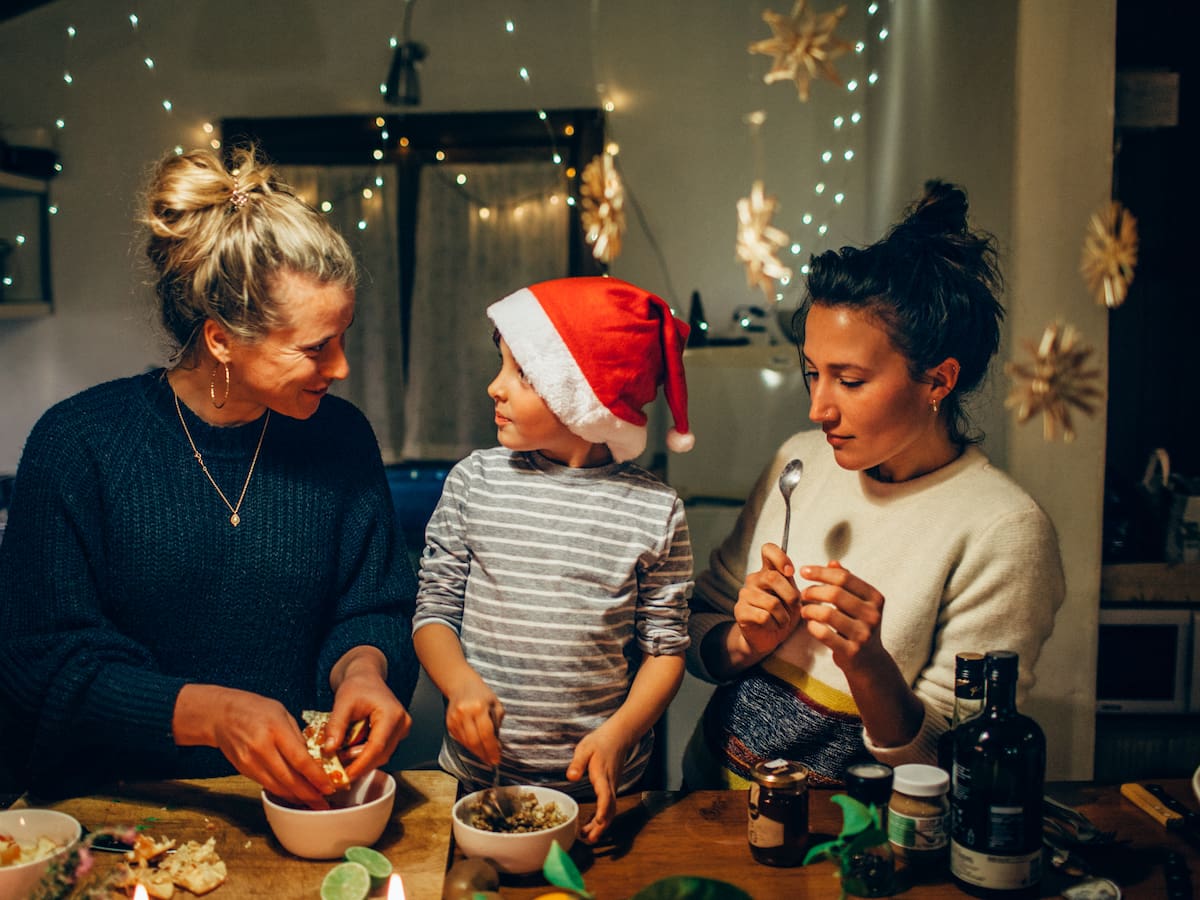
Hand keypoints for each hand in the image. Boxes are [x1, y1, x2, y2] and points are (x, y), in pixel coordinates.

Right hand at [193, 685, 334, 809]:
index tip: (329, 787)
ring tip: (312, 804)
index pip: (299, 759)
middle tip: (324, 804)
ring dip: (296, 798)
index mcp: (276, 729)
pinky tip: (293, 796)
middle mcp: (262, 747)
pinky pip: (266, 785)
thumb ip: (297, 736)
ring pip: (277, 786)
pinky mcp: (243, 770)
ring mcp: (250, 761)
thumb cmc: (256, 709)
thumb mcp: (282, 713)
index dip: (315, 777)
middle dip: (309, 794)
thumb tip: (313, 759)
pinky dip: (282, 792)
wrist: (221, 715)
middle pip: (289, 778)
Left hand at [327, 669, 411, 785]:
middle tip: (337, 771)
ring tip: (340, 760)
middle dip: (358, 764)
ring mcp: (401, 729)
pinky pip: (380, 751)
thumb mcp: (343, 702)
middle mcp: (401, 723)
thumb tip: (329, 749)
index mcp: (392, 715)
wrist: (366, 677)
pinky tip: (349, 754)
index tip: (345, 776)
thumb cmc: (357, 685)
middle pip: (380, 754)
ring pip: (381, 755)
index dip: (361, 764)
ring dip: (361, 761)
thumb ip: (336, 725)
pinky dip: (364, 755)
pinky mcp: (395, 734)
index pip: (377, 747)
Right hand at [445, 679, 503, 766]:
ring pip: (466, 743)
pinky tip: (477, 747)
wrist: (461, 685)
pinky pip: (460, 740)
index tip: (497, 759)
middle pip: (474, 741)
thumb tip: (496, 746)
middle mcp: (465, 713)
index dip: (492, 749)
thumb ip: (497, 724)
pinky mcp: (449, 724)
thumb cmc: (482, 694)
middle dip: (484, 754)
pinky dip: (470, 746)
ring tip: (486, 755)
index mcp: (479, 707)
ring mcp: (455, 719)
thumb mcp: (496, 705)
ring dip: (477, 752)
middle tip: (492, 761)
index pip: (486, 734)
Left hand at [566, 722, 631, 842]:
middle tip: (588, 840)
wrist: (618, 737)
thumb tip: (571, 777)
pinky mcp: (611, 789)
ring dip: (601, 826)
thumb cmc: (600, 742)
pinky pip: (608, 807)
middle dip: (601, 827)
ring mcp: (612, 788)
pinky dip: (601, 819)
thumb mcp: (585, 748)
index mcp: (602, 775)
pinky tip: (591, 825)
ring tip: (587, 837)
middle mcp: (610, 785)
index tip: (598, 822)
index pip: (606, 796)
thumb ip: (578, 763)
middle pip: (610, 810)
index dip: (602, 810)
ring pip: (610, 811)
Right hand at [733, 543, 804, 658]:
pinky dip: (774, 624)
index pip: (768, 550)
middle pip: (773, 578)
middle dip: (790, 595)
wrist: (766, 639)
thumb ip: (795, 584)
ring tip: (782, 621)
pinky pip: (764, 616)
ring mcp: (745, 594)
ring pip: (771, 602)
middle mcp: (754, 579)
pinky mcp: (740, 611)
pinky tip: (772, 626)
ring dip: (784, 616)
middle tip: (794, 606)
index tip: (790, 572)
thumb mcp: (793, 598)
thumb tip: (808, 570)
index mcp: (768, 571)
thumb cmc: (782, 616)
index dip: (780, 557)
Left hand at [797, 560, 886, 669]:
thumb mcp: (859, 603)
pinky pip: (824, 634)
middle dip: (813, 591)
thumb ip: (847, 582)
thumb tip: (832, 563)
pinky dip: (812, 627)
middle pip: (834, 593)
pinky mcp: (852, 651)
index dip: (820, 572)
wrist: (869, 662)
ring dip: (809, 610)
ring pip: (827, 614)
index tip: (803, 571)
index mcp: (875, 598)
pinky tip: (810, 624)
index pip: (844, 577)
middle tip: (803, 594)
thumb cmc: (859, 625)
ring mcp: (864, 634)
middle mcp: (873, 615)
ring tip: (804, 610)